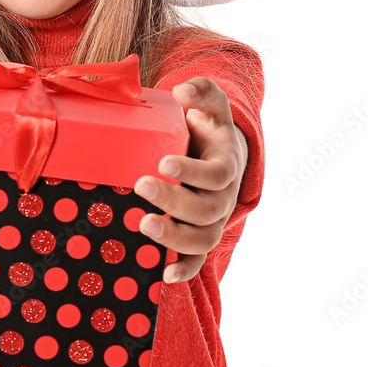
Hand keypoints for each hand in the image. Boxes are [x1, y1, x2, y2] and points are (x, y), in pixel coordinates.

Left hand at [133, 77, 247, 283]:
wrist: (220, 154)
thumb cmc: (209, 128)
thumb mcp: (211, 104)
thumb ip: (202, 91)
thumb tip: (183, 90)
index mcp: (226, 165)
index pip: (215, 174)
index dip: (191, 172)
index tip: (162, 163)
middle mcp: (223, 198)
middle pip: (206, 209)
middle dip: (173, 202)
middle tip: (141, 186)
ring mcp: (213, 220)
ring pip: (202, 239)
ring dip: (174, 237)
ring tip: (143, 225)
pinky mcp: (200, 236)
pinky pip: (197, 260)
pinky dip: (184, 270)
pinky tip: (162, 276)